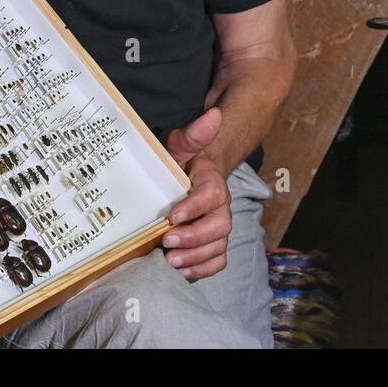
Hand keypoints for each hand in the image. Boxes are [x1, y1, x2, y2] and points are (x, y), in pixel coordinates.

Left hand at [161, 107, 231, 279]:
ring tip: (170, 261)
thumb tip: (214, 115)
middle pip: (220, 226)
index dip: (195, 207)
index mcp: (212, 182)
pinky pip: (218, 260)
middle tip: (167, 242)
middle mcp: (221, 206)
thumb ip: (194, 134)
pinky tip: (183, 271)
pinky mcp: (213, 242)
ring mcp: (218, 226)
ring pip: (219, 246)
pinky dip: (204, 270)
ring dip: (196, 257)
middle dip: (194, 238)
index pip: (212, 195)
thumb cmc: (183, 162)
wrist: (192, 176)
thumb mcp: (182, 145)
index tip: (172, 216)